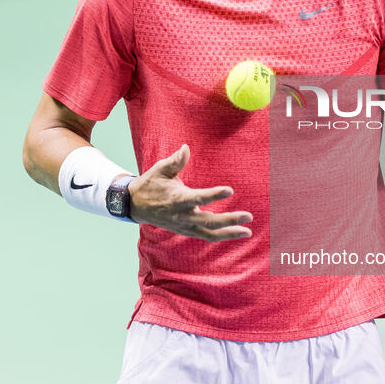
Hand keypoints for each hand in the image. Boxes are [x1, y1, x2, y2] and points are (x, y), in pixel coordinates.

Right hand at [126, 145, 252, 240]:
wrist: (135, 205)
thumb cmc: (151, 184)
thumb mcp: (160, 170)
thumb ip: (175, 161)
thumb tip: (186, 148)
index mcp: (177, 199)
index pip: (198, 198)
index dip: (214, 195)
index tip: (230, 190)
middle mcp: (182, 216)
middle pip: (209, 222)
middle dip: (230, 220)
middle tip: (248, 216)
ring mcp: (184, 226)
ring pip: (209, 234)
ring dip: (229, 233)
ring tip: (247, 231)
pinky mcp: (186, 230)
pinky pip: (206, 236)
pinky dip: (221, 235)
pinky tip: (236, 232)